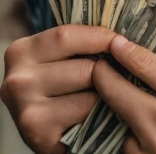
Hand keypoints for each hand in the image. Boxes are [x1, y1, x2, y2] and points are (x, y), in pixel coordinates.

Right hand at [0, 24, 114, 153]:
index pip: (67, 35)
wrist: (48, 137)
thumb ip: (78, 43)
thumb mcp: (59, 60)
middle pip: (84, 66)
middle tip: (119, 74)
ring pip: (89, 89)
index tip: (121, 41)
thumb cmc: (58, 90)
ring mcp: (27, 108)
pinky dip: (98, 112)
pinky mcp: (41, 132)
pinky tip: (94, 114)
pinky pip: (87, 111)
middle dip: (108, 70)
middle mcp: (17, 80)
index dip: (100, 37)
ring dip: (106, 92)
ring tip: (105, 94)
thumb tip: (119, 35)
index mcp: (20, 52)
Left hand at [93, 35, 155, 153]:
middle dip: (103, 77)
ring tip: (119, 106)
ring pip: (120, 126)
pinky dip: (131, 143)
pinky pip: (129, 152)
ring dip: (119, 116)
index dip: (125, 52)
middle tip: (98, 68)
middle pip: (119, 93)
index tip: (115, 43)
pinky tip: (138, 137)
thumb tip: (152, 65)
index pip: (146, 65)